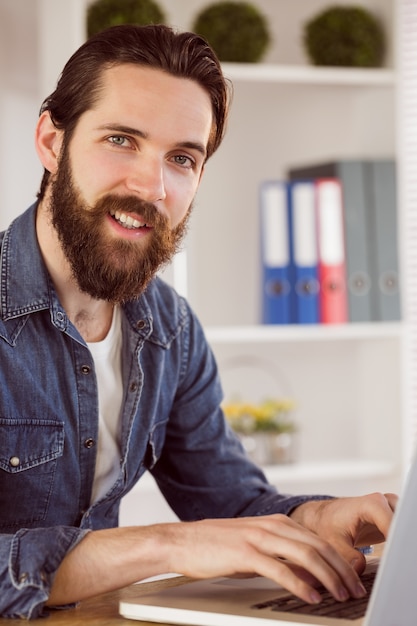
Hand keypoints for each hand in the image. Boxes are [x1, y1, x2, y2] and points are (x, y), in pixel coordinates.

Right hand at [164, 514, 368, 604]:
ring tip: (341, 595)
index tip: (353, 579)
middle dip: (342, 570)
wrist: (182, 541)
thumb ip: (282, 556)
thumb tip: (309, 574)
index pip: (318, 540)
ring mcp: (259, 537)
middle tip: (356, 590)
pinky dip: (301, 584)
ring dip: (328, 577)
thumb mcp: (256, 548)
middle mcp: (272, 525)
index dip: (340, 561)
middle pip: (318, 546)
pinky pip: (280, 569)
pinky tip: (312, 597)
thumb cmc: (218, 546)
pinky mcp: (246, 553)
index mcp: (276, 522)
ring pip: (305, 555)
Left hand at [289, 492, 397, 573]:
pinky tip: (396, 556)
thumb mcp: (332, 542)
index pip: (395, 526)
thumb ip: (345, 555)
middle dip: (401, 545)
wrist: (325, 517)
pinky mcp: (394, 518)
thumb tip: (360, 567)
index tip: (395, 561)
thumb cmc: (328, 525)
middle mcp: (385, 502)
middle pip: (403, 525)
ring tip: (396, 561)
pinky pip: (403, 530)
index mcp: (372, 504)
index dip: (397, 545)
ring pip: (405, 528)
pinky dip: (401, 543)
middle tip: (397, 563)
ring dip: (402, 544)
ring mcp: (391, 509)